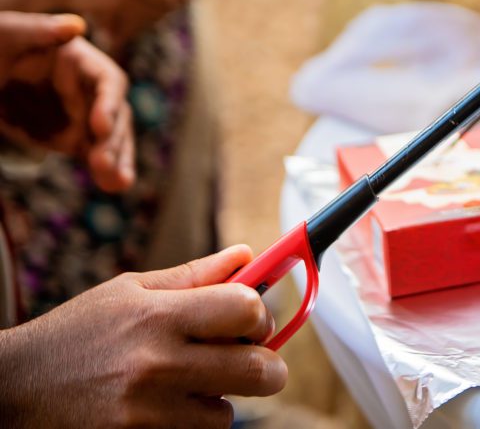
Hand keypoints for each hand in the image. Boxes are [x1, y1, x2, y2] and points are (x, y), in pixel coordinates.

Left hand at [0, 12, 133, 190]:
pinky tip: (113, 186)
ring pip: (110, 140)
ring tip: (118, 184)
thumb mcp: (8, 34)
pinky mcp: (72, 138)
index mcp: (80, 61)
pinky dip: (105, 171)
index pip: (107, 81)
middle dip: (113, 141)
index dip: (109, 103)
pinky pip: (93, 155)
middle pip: (115, 115)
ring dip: (117, 160)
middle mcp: (88, 90)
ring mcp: (81, 116)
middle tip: (103, 164)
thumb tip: (76, 25)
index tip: (99, 126)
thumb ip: (40, 30)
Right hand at [0, 245, 286, 428]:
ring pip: (227, 412)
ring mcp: (146, 412)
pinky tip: (166, 406)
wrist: (12, 391)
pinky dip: (192, 422)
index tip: (254, 320)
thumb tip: (249, 254)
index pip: (246, 308)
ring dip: (220, 398)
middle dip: (267, 364)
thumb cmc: (77, 334)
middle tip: (258, 361)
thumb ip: (193, 276)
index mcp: (156, 315)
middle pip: (256, 369)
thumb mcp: (128, 292)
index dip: (260, 314)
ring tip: (188, 383)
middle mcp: (155, 364)